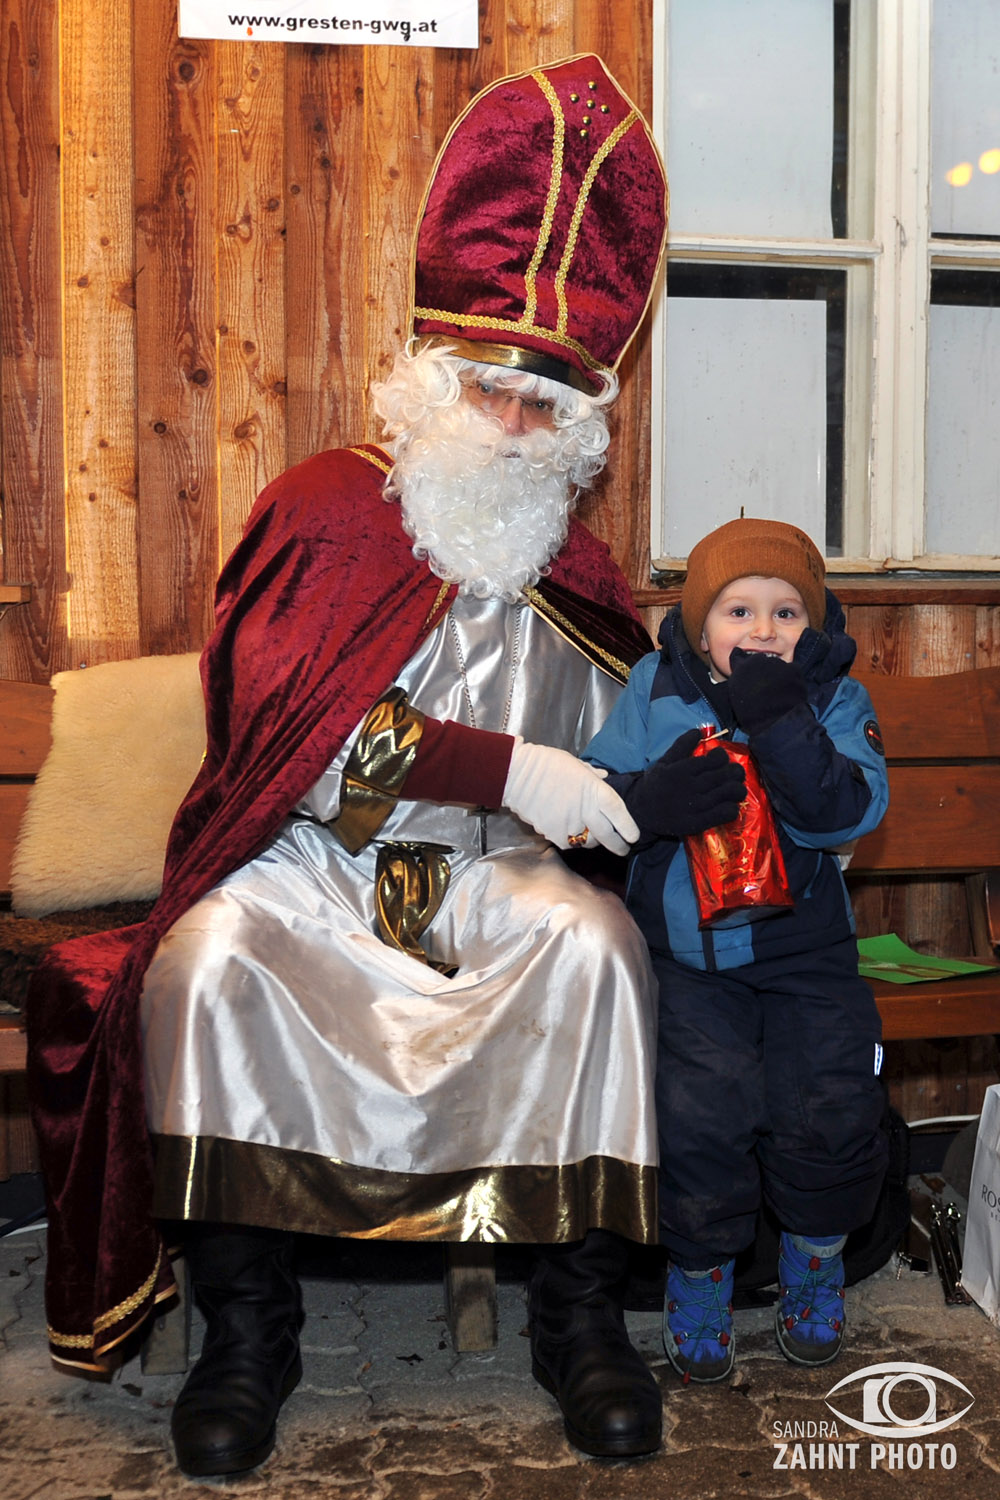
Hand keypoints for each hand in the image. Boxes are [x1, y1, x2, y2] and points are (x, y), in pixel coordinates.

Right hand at [502, 741, 639, 855]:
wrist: (516, 774)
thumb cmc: (547, 764)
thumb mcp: (576, 764)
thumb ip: (593, 775)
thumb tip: (605, 777)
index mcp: (593, 789)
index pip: (618, 811)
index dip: (628, 826)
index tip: (633, 836)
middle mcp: (585, 809)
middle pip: (608, 835)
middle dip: (619, 845)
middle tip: (624, 848)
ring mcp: (569, 823)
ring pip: (589, 842)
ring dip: (594, 842)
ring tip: (593, 836)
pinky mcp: (554, 833)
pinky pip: (570, 843)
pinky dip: (573, 841)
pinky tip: (571, 833)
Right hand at [623, 727, 745, 838]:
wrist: (641, 812)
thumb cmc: (655, 784)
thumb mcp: (664, 761)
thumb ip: (681, 745)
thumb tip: (699, 731)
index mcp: (683, 770)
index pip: (716, 759)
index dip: (722, 757)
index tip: (719, 760)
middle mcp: (692, 786)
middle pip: (728, 774)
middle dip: (735, 772)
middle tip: (732, 774)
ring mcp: (696, 806)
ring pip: (731, 792)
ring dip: (738, 789)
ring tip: (734, 789)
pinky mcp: (699, 822)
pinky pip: (725, 813)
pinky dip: (732, 808)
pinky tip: (728, 806)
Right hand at [728, 649, 807, 735]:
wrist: (774, 720)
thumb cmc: (752, 713)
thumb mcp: (736, 694)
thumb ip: (738, 678)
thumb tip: (739, 666)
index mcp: (741, 667)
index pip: (739, 657)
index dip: (745, 665)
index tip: (747, 671)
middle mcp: (758, 660)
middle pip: (761, 661)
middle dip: (764, 671)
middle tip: (765, 687)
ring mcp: (777, 663)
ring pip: (777, 665)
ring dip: (778, 674)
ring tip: (778, 692)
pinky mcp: (793, 669)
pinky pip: (792, 670)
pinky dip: (792, 678)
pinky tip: (788, 690)